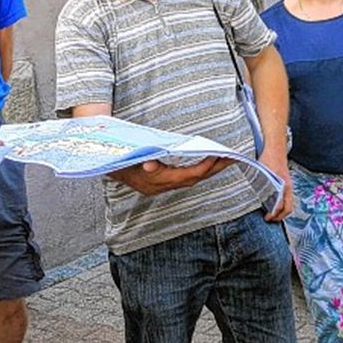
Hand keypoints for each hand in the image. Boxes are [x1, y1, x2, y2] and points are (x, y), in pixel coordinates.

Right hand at [110, 157, 233, 195]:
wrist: (109, 167)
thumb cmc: (123, 159)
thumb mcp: (131, 158)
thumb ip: (142, 161)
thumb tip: (150, 164)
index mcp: (159, 180)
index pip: (188, 176)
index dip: (204, 167)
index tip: (218, 156)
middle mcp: (163, 185)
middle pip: (195, 179)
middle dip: (215, 168)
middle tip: (233, 158)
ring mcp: (163, 185)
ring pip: (192, 180)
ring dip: (209, 169)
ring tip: (225, 159)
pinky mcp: (163, 183)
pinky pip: (186, 178)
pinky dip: (198, 170)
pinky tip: (207, 163)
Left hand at [258, 152, 293, 220]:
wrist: (275, 148)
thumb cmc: (269, 158)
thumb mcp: (264, 172)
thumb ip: (264, 185)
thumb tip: (260, 198)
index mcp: (285, 186)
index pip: (283, 205)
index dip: (275, 214)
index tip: (268, 218)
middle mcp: (288, 187)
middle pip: (289, 207)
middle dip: (280, 216)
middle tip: (270, 219)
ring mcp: (287, 185)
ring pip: (288, 203)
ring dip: (281, 211)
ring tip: (271, 214)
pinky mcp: (285, 183)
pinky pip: (286, 197)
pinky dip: (281, 204)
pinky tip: (271, 203)